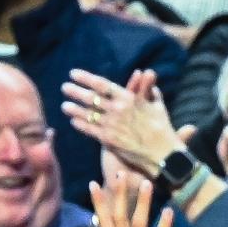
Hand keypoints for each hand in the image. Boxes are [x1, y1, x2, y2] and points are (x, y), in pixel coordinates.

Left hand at [63, 69, 182, 176]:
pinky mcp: (108, 139)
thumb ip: (150, 90)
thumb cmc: (162, 128)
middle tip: (64, 87)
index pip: (103, 85)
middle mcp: (118, 109)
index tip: (74, 73)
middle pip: (90, 98)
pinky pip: (89, 129)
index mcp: (130, 98)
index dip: (86, 78)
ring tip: (64, 105)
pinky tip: (73, 121)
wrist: (162, 152)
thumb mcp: (158, 105)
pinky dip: (80, 124)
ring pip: (87, 113)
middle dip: (75, 91)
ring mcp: (111, 124)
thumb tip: (149, 74)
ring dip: (73, 108)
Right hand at [86, 174, 179, 226]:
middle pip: (119, 220)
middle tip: (120, 174)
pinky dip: (163, 226)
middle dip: (119, 196)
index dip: (100, 203)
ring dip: (142, 204)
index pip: (105, 224)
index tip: (95, 184)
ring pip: (137, 226)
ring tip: (146, 183)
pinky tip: (168, 211)